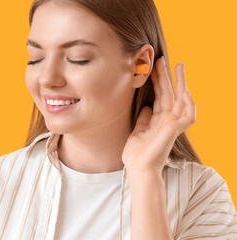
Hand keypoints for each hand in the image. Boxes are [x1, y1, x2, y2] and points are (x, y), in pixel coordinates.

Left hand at [122, 56, 195, 175]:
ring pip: (180, 99)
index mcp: (157, 120)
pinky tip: (186, 92)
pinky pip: (188, 116)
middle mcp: (166, 120)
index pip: (159, 96)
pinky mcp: (174, 130)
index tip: (152, 68)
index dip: (157, 82)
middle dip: (165, 76)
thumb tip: (146, 108)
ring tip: (177, 66)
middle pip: (168, 93)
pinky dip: (189, 104)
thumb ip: (143, 120)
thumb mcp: (137, 132)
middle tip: (162, 60)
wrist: (138, 169)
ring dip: (179, 83)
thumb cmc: (137, 155)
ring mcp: (172, 124)